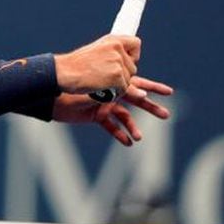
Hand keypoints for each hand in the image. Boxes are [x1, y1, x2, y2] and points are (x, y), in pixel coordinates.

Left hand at [52, 76, 172, 145]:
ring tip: (140, 137)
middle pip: (136, 101)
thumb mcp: (102, 87)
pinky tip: (127, 142)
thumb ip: (121, 91)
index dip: (154, 88)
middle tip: (166, 115)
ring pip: (124, 117)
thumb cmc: (76, 85)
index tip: (169, 92)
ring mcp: (104, 105)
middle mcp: (111, 93)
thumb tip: (143, 95)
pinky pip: (110, 126)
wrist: (54, 95)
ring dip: (133, 127)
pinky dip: (119, 133)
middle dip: (151, 108)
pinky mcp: (96, 116)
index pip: (139, 84)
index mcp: (114, 81)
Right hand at [54, 35, 139, 94]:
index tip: (125, 62)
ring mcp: (118, 62)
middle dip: (122, 76)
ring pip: (128, 80)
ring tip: (99, 82)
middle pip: (132, 68)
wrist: (64, 73)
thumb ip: (111, 53)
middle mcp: (117, 48)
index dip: (132, 55)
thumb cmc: (75, 66)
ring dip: (116, 86)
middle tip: (103, 77)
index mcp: (112, 40)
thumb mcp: (95, 51)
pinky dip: (113, 93)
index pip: (136, 43)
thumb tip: (128, 61)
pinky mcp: (117, 77)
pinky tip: (100, 89)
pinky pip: (123, 90)